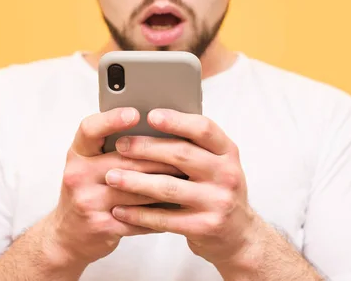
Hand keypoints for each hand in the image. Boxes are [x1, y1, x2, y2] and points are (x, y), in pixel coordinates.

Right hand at [45, 107, 185, 266]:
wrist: (68, 236)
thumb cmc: (89, 191)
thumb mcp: (90, 164)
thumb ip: (113, 147)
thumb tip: (156, 126)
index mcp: (78, 154)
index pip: (90, 130)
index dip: (112, 120)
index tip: (135, 113)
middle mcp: (78, 175)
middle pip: (126, 160)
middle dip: (161, 157)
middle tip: (189, 152)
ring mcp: (88, 202)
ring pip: (138, 188)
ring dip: (167, 183)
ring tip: (189, 176)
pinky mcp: (102, 226)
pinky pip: (140, 216)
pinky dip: (161, 210)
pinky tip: (178, 204)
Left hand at [103, 108, 260, 265]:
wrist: (238, 235)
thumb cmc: (217, 191)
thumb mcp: (216, 164)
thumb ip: (193, 147)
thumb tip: (149, 124)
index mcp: (228, 152)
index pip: (204, 129)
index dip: (176, 120)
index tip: (150, 115)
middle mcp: (227, 174)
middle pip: (181, 155)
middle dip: (146, 148)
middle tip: (121, 145)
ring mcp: (217, 202)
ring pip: (168, 187)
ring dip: (135, 181)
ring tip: (111, 176)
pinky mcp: (204, 227)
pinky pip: (165, 219)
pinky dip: (138, 214)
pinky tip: (120, 210)